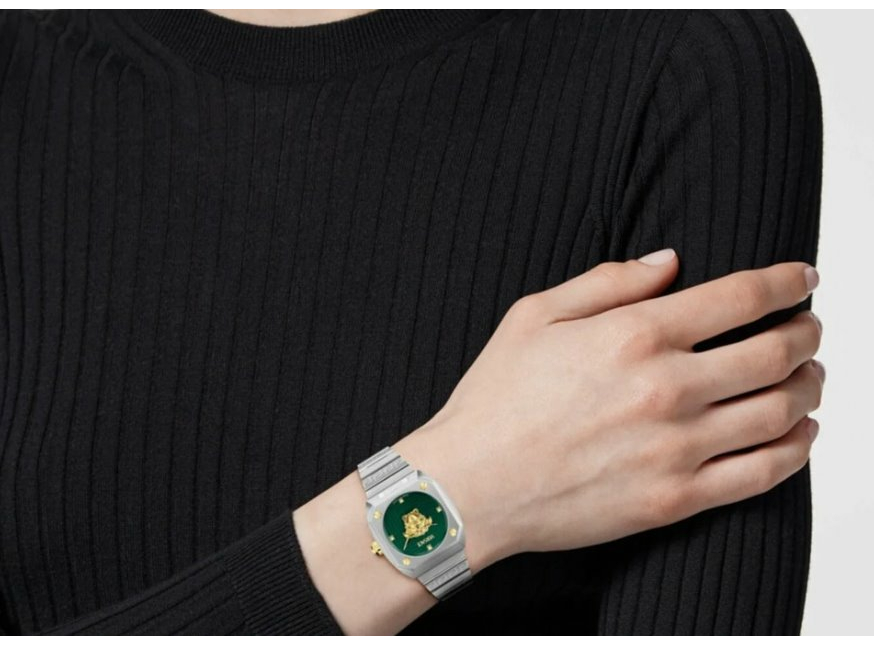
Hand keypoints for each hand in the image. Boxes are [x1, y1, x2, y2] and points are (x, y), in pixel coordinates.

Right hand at [396, 249, 823, 568]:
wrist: (470, 486)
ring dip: (810, 387)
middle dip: (807, 332)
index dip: (786, 281)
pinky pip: (763, 473)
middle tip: (809, 327)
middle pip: (777, 352)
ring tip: (810, 376)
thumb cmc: (495, 400)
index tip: (803, 277)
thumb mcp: (533, 316)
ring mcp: (676, 449)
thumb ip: (607, 282)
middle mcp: (666, 389)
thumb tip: (670, 262)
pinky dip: (797, 449)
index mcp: (633, 335)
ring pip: (782, 412)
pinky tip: (800, 432)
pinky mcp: (675, 500)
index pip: (741, 297)